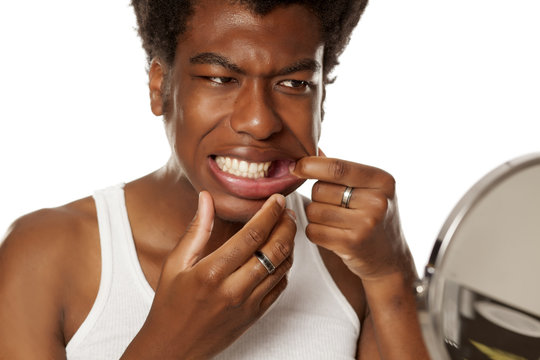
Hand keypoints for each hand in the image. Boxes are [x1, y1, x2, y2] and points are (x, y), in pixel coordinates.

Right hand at [122, 192, 295, 358]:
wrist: (173, 349)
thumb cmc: (170, 305)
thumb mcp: (175, 264)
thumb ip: (196, 229)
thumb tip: (206, 198)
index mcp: (212, 272)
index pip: (252, 235)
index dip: (270, 213)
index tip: (276, 199)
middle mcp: (234, 289)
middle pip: (275, 249)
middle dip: (287, 225)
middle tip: (287, 211)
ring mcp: (248, 305)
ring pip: (282, 268)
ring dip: (289, 244)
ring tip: (286, 228)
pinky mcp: (255, 316)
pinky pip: (280, 287)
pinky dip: (285, 268)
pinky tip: (279, 255)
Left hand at [291, 150, 413, 281]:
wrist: (390, 259)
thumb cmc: (372, 216)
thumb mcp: (369, 189)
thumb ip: (342, 171)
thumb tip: (309, 152)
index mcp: (382, 180)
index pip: (337, 167)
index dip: (310, 165)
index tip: (295, 167)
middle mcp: (377, 201)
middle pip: (320, 189)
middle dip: (318, 197)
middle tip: (336, 208)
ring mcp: (366, 224)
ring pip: (314, 210)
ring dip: (316, 216)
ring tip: (336, 222)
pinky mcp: (352, 244)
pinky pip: (313, 230)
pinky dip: (315, 232)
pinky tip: (332, 235)